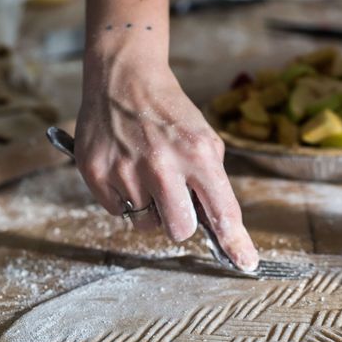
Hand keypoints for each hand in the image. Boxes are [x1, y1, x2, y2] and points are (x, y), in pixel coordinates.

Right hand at [75, 45, 258, 271]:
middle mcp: (162, 164)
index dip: (236, 242)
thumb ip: (212, 182)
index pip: (222, 211)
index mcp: (198, 154)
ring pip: (145, 225)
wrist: (124, 78)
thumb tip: (217, 227)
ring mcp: (125, 169)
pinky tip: (126, 169)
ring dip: (150, 208)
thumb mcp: (205, 138)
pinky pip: (118, 212)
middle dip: (180, 221)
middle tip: (174, 198)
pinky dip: (125, 198)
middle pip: (179, 230)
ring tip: (146, 173)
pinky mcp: (95, 172)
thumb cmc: (170, 112)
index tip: (246, 263)